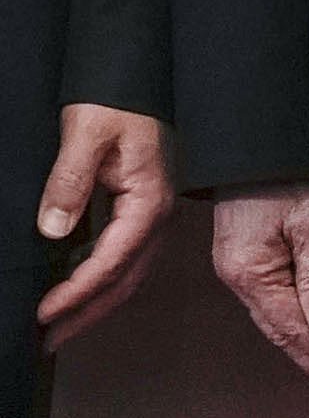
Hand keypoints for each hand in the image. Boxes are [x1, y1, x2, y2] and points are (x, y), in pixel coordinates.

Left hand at [33, 104, 173, 351]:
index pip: (113, 260)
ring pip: (129, 273)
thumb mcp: (87, 133)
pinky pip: (124, 256)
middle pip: (127, 279)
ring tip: (58, 327)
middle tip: (47, 341)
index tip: (43, 313)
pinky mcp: (141, 207)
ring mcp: (152, 211)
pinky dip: (100, 279)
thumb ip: (70, 181)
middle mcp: (157, 212)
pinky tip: (74, 288)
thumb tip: (52, 229)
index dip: (77, 292)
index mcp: (149, 199)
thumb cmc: (118, 99)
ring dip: (95, 303)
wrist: (134, 76)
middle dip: (88, 314)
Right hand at [211, 183, 308, 394]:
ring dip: (307, 342)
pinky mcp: (247, 254)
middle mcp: (240, 276)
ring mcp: (240, 267)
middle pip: (281, 332)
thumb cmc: (282, 170)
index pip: (293, 332)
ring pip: (277, 318)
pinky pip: (274, 297)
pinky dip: (296, 318)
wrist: (255, 140)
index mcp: (251, 274)